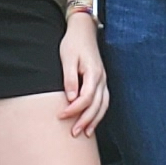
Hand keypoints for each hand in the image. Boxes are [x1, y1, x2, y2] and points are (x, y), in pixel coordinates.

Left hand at [59, 14, 109, 136]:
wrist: (83, 31)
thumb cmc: (73, 43)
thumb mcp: (67, 58)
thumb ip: (70, 79)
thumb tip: (70, 99)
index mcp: (93, 73)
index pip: (86, 98)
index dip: (74, 109)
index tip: (61, 115)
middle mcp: (102, 78)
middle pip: (97, 105)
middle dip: (85, 121)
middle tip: (73, 133)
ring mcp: (104, 80)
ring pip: (103, 105)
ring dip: (94, 120)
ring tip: (85, 133)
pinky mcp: (102, 81)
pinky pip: (104, 101)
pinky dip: (99, 113)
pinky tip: (92, 122)